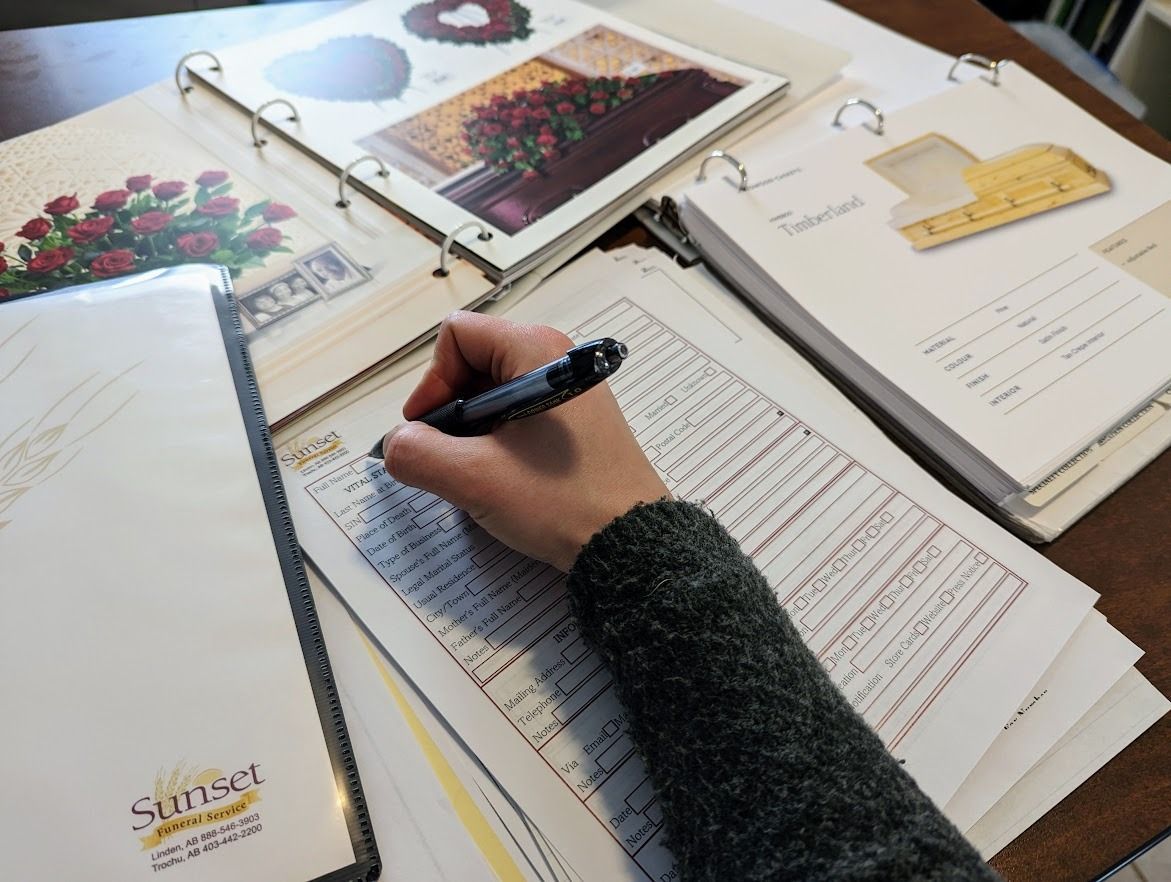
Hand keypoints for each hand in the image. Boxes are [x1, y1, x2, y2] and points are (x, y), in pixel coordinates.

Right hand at [380, 312, 668, 571]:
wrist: (630, 543)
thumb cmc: (564, 502)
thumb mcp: (475, 479)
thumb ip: (417, 454)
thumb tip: (395, 445)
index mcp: (535, 352)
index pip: (457, 336)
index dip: (432, 382)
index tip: (428, 429)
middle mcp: (556, 359)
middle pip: (474, 363)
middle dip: (450, 410)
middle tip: (450, 457)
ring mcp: (569, 390)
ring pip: (494, 393)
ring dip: (473, 431)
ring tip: (478, 473)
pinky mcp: (577, 421)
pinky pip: (520, 415)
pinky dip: (499, 441)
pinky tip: (503, 478)